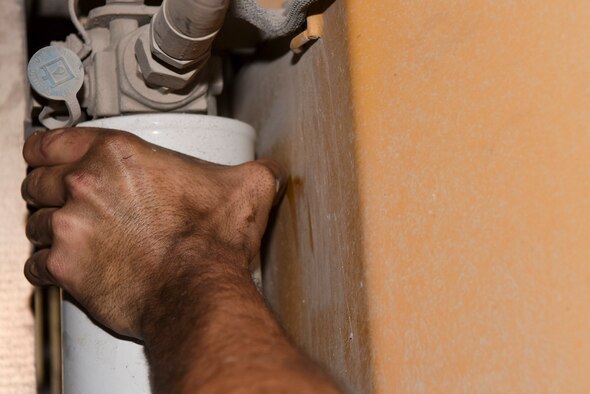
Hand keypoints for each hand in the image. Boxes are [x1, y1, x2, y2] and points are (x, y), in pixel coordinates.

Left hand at [22, 128, 283, 338]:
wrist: (200, 290)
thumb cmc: (215, 240)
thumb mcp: (246, 189)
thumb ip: (255, 170)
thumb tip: (270, 170)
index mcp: (119, 155)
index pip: (52, 141)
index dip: (47, 150)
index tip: (49, 159)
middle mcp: (86, 185)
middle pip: (38, 181)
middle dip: (49, 192)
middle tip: (70, 203)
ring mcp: (70, 227)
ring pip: (35, 223)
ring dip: (50, 230)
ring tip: (77, 239)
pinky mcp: (66, 268)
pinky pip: (36, 265)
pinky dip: (48, 266)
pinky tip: (68, 268)